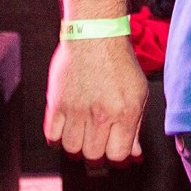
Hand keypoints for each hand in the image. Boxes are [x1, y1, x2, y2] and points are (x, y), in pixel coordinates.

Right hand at [44, 36, 148, 163]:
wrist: (94, 36)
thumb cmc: (119, 62)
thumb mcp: (138, 92)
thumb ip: (136, 125)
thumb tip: (135, 153)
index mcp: (125, 112)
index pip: (118, 154)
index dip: (117, 153)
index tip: (114, 146)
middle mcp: (101, 115)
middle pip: (94, 155)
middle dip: (97, 150)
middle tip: (97, 138)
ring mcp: (77, 110)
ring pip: (72, 149)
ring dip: (77, 144)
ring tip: (83, 131)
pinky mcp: (56, 104)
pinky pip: (52, 136)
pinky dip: (58, 137)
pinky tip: (67, 127)